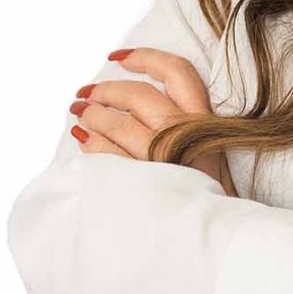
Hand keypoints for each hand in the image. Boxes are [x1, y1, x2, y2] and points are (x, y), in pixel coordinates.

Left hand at [69, 46, 237, 196]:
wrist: (212, 236)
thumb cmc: (206, 195)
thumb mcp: (208, 153)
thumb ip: (184, 126)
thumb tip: (137, 103)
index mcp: (204, 123)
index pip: (177, 72)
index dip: (145, 57)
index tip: (118, 57)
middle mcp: (186, 135)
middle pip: (139, 95)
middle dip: (107, 90)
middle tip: (86, 93)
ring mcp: (165, 160)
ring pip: (120, 124)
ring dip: (93, 116)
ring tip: (80, 115)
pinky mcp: (145, 184)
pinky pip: (109, 157)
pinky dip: (92, 145)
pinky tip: (83, 141)